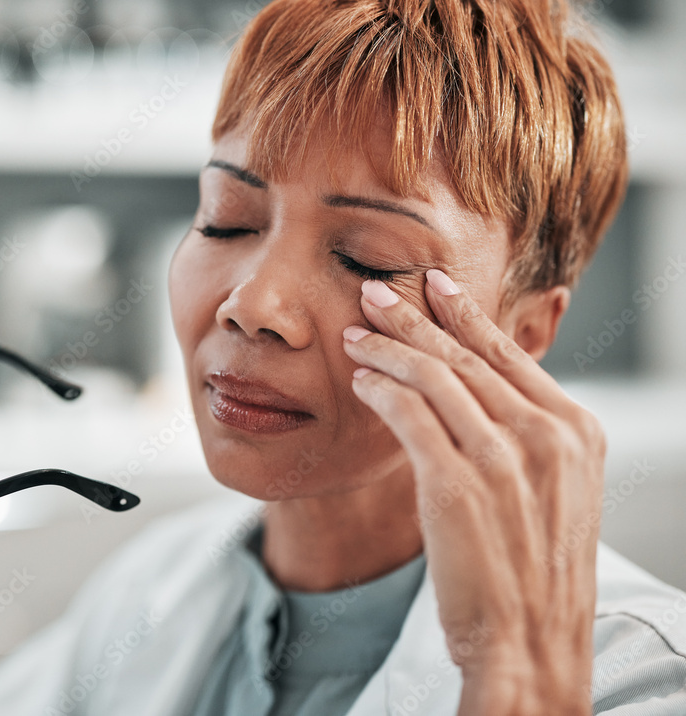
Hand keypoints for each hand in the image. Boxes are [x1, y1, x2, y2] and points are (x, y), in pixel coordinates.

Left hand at [342, 270, 604, 714]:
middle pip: (466, 355)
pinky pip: (409, 416)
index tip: (433, 284)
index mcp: (574, 431)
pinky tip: (360, 382)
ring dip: (387, 349)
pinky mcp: (457, 485)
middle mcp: (545, 436)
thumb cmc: (532, 570)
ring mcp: (503, 459)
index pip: (509, 353)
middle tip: (375, 292)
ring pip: (434, 377)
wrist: (530, 641)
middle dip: (414, 317)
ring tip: (354, 335)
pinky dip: (380, 391)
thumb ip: (525, 436)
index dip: (466, 313)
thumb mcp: (553, 491)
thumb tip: (478, 390)